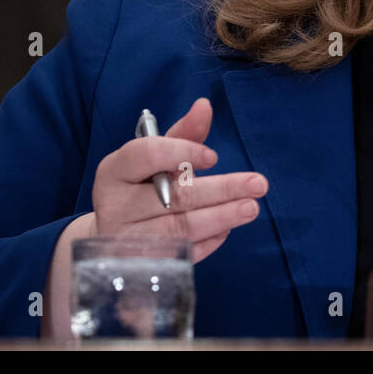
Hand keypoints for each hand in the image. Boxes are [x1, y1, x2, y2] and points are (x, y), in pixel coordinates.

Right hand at [90, 97, 266, 262]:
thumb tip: (205, 106)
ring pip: (180, 229)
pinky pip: (182, 255)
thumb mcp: (158, 157)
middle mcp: (114, 206)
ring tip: (251, 208)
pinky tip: (226, 229)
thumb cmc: (142, 186)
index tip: (214, 157)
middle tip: (258, 184)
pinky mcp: (141, 267)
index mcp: (114, 170)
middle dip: (221, 190)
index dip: (183, 152)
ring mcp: (125, 241)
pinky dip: (208, 242)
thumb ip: (184, 134)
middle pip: (173, 197)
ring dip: (221, 217)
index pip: (147, 155)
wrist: (115, 236)